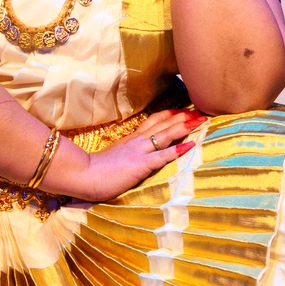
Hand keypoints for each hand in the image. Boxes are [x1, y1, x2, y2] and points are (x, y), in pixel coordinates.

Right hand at [56, 108, 207, 202]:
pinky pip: (163, 155)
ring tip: (201, 120)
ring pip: (166, 134)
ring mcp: (139, 151)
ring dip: (185, 126)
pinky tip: (191, 145)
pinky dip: (178, 149)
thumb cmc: (95, 170)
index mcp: (131, 139)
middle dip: (184, 116)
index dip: (170, 115)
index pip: (154, 121)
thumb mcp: (114, 157)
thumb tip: (134, 156)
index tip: (184, 110)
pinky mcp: (140, 165)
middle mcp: (138, 141)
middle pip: (164, 123)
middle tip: (201, 111)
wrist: (83, 175)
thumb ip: (126, 154)